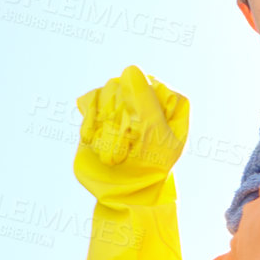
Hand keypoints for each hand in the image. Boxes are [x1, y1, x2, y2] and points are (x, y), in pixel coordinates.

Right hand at [73, 66, 188, 207]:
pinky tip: (93, 139)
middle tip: (124, 149)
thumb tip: (130, 69)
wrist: (124, 191)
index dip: (140, 110)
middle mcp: (147, 96)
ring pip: (107, 92)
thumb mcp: (155, 136)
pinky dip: (89, 122)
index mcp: (170, 102)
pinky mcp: (101, 109)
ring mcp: (124, 100)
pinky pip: (90, 100)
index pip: (151, 86)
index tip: (138, 135)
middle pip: (126, 86)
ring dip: (105, 125)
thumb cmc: (149, 166)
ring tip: (113, 151)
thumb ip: (146, 103)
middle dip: (120, 120)